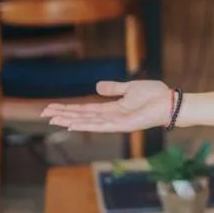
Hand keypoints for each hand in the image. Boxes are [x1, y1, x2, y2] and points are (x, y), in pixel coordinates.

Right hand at [41, 79, 173, 132]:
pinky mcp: (121, 125)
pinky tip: (71, 124)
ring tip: (52, 119)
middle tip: (44, 115)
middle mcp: (110, 117)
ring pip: (86, 121)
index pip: (85, 109)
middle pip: (81, 116)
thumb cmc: (153, 95)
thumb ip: (114, 88)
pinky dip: (84, 124)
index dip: (69, 109)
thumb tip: (96, 87)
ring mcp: (114, 123)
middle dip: (63, 115)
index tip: (52, 108)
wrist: (169, 102)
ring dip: (69, 120)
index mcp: (112, 108)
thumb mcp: (129, 88)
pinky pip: (99, 125)